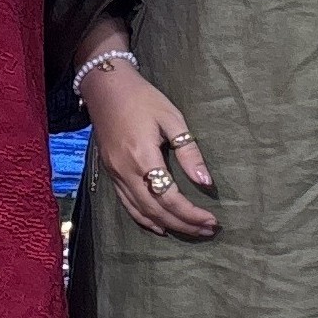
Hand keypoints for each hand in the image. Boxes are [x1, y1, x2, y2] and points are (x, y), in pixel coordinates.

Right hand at [81, 54, 218, 238]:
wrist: (105, 86)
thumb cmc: (142, 98)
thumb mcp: (171, 118)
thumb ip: (188, 152)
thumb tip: (206, 182)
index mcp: (142, 157)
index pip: (169, 198)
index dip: (191, 214)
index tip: (212, 221)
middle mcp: (125, 171)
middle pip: (156, 211)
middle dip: (183, 225)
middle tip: (208, 231)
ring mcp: (115, 173)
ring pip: (140, 211)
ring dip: (167, 225)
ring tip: (190, 231)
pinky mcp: (110, 172)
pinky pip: (126, 204)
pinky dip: (144, 219)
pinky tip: (159, 225)